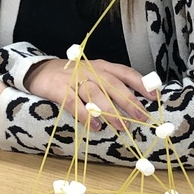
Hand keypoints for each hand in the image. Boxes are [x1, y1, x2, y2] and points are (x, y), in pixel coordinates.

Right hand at [24, 59, 156, 131]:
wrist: (39, 70)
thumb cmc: (72, 75)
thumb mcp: (93, 74)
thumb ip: (111, 85)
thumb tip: (135, 102)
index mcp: (102, 66)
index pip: (125, 72)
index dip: (141, 84)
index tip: (154, 96)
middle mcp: (91, 70)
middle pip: (113, 85)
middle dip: (128, 102)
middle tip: (141, 117)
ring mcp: (75, 79)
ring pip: (96, 94)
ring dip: (110, 111)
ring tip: (121, 126)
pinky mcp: (59, 89)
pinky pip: (74, 103)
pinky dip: (84, 115)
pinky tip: (94, 126)